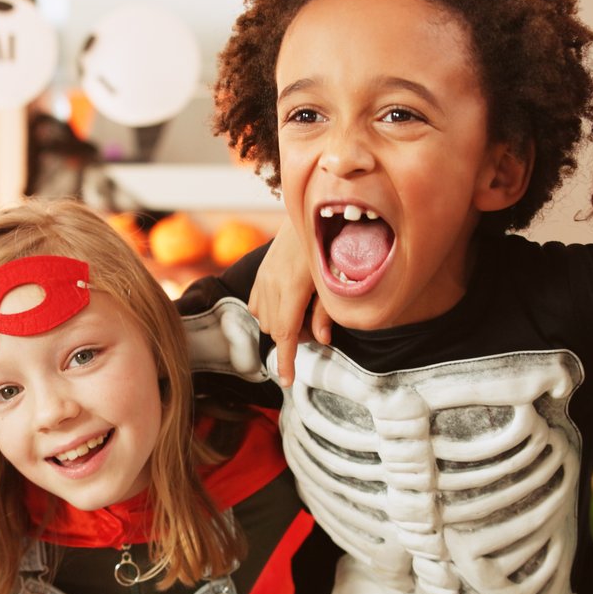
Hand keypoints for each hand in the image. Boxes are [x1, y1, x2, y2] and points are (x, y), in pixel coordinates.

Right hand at [249, 227, 327, 385]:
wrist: (311, 212)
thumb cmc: (331, 244)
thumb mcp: (335, 279)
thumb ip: (327, 312)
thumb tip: (321, 341)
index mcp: (293, 287)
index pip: (287, 334)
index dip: (286, 360)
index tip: (286, 381)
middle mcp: (272, 283)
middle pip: (276, 330)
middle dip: (293, 338)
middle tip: (314, 325)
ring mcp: (263, 277)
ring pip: (265, 320)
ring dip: (282, 326)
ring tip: (302, 312)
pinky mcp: (260, 273)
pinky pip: (257, 306)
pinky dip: (270, 313)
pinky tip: (287, 304)